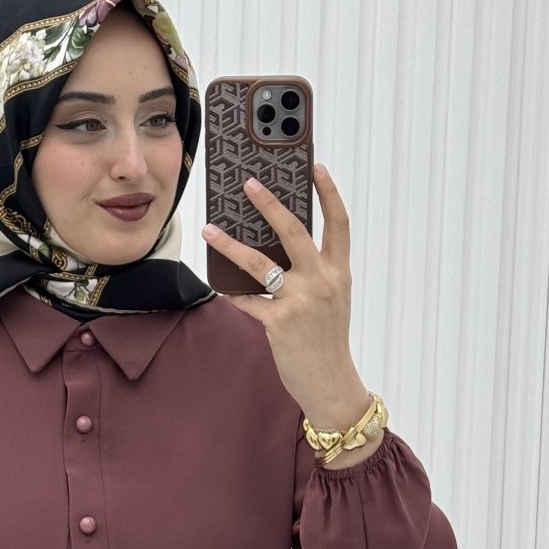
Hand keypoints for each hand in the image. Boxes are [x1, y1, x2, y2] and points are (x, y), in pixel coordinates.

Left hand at [202, 163, 368, 427]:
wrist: (331, 382)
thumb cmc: (326, 340)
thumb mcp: (331, 300)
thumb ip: (313, 273)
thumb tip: (277, 250)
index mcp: (338, 272)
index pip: (338, 223)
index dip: (329, 193)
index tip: (316, 166)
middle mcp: (322, 281)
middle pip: (294, 231)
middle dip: (270, 204)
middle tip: (249, 183)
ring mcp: (300, 301)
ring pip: (260, 264)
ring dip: (230, 245)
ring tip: (210, 229)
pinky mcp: (279, 323)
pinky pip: (248, 301)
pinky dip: (231, 292)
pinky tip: (217, 283)